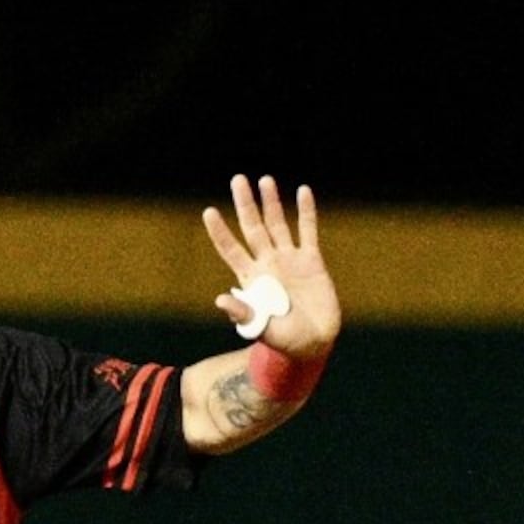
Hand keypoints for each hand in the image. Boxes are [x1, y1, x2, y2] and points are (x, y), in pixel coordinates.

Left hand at [203, 175, 339, 356]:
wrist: (314, 345)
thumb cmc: (285, 341)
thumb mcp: (263, 329)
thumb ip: (244, 313)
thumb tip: (220, 300)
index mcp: (252, 279)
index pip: (232, 250)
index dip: (221, 233)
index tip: (208, 212)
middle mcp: (268, 264)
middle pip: (253, 228)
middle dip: (245, 205)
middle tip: (237, 179)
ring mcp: (289, 260)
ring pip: (278, 224)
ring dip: (272, 202)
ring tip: (265, 180)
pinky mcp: (311, 261)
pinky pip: (308, 231)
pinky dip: (306, 212)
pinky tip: (303, 191)